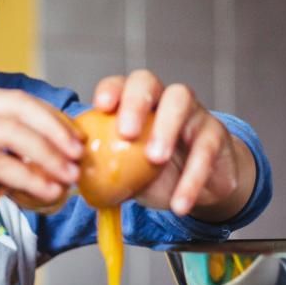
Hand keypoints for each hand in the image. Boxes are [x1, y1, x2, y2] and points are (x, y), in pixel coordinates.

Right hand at [0, 89, 84, 260]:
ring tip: (69, 175)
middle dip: (55, 131)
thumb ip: (0, 158)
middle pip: (19, 109)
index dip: (49, 117)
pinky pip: (1, 165)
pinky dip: (30, 178)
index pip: (16, 100)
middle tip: (78, 153)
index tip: (73, 138)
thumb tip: (43, 165)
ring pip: (13, 134)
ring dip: (48, 155)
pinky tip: (47, 192)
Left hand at [92, 70, 253, 219]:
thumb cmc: (153, 172)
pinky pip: (206, 148)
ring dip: (166, 128)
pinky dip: (192, 178)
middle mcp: (161, 99)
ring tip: (155, 159)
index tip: (101, 106)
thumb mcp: (126, 171)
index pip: (119, 84)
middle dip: (135, 102)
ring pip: (181, 100)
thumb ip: (102, 168)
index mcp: (134, 104)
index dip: (110, 90)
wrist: (197, 187)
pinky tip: (180, 202)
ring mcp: (191, 112)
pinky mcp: (215, 134)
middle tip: (126, 132)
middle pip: (147, 82)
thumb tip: (70, 177)